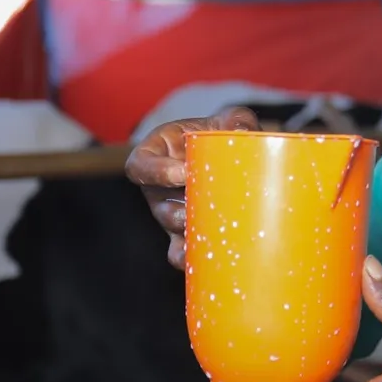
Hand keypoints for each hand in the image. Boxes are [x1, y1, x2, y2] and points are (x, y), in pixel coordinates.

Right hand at [124, 106, 260, 266]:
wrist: (236, 160)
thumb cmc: (223, 135)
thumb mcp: (228, 120)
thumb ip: (236, 119)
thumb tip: (241, 130)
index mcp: (157, 154)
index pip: (140, 166)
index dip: (156, 172)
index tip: (182, 173)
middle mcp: (158, 188)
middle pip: (157, 205)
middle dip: (178, 210)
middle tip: (202, 210)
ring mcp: (170, 213)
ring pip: (171, 229)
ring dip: (188, 233)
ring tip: (212, 233)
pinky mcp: (185, 233)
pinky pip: (178, 251)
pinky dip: (188, 258)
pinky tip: (207, 261)